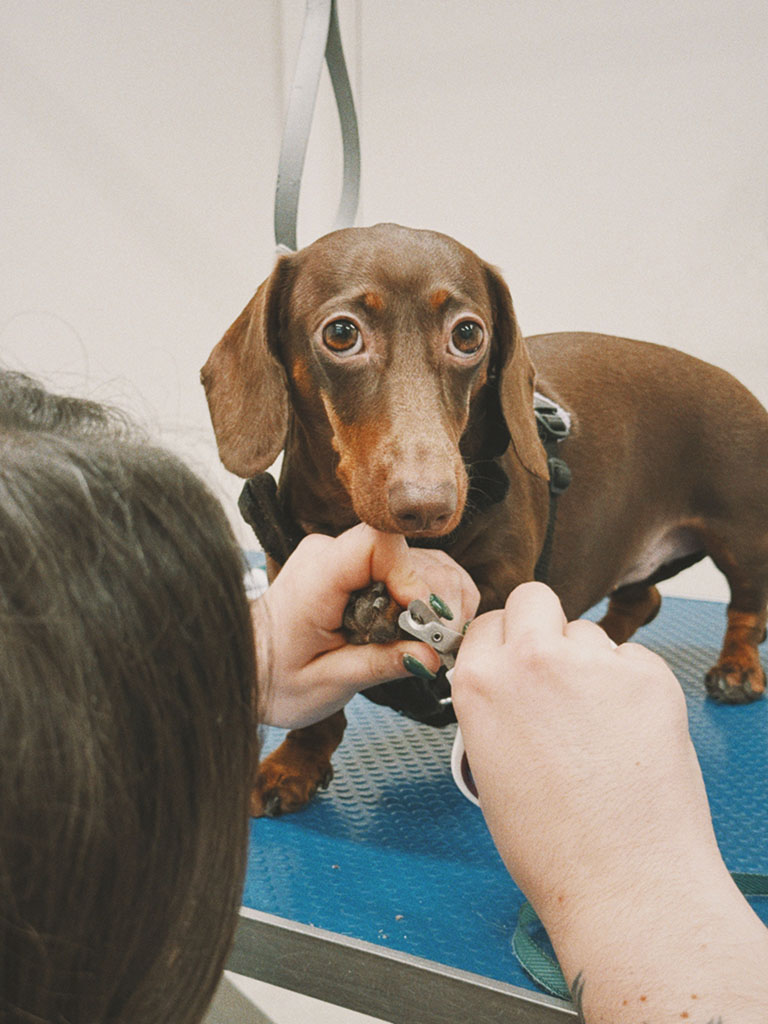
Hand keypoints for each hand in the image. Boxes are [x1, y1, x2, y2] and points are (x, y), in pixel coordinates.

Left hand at [253, 524, 478, 728]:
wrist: (247, 666)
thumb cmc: (275, 677)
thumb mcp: (325, 683)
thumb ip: (378, 665)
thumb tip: (431, 655)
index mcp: (317, 576)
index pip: (378, 543)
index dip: (411, 577)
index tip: (422, 620)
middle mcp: (332, 554)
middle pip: (410, 554)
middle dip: (433, 601)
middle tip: (438, 646)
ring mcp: (348, 557)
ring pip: (420, 560)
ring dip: (439, 600)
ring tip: (436, 643)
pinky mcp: (360, 567)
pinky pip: (411, 569)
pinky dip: (431, 597)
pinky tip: (429, 630)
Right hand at [451, 582, 767, 1021]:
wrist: (622, 881)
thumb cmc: (551, 845)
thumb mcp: (487, 766)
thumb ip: (494, 707)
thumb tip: (514, 685)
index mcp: (479, 683)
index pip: (486, 622)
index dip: (503, 642)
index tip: (516, 660)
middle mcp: (531, 659)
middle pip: (534, 598)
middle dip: (543, 624)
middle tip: (558, 668)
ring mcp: (593, 662)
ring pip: (589, 632)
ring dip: (591, 663)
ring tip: (600, 725)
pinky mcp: (649, 674)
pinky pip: (634, 660)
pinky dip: (634, 687)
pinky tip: (631, 736)